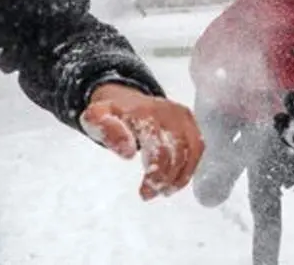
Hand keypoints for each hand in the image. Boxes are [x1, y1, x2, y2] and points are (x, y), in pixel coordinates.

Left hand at [81, 84, 204, 200]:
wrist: (124, 98)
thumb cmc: (111, 116)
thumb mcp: (95, 119)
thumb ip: (106, 131)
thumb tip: (128, 152)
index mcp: (143, 112)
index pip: (157, 146)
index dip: (155, 172)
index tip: (143, 192)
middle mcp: (166, 111)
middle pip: (176, 150)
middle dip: (164, 178)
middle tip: (148, 195)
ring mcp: (180, 115)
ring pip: (190, 150)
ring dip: (178, 176)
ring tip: (162, 191)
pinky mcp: (189, 120)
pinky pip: (197, 147)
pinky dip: (190, 168)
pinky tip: (175, 183)